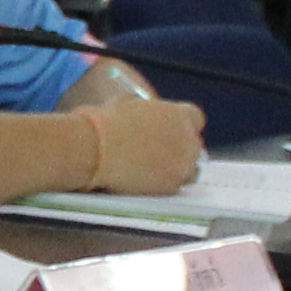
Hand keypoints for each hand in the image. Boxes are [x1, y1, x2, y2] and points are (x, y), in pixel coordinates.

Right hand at [86, 95, 210, 197]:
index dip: (181, 124)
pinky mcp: (171, 187)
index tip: (169, 129)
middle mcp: (189, 141)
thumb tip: (148, 118)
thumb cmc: (107, 122)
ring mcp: (182, 166)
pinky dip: (163, 183)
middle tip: (158, 151)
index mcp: (182, 115)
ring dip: (175, 168)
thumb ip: (150, 111)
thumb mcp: (131, 103)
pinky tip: (145, 178)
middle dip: (179, 148)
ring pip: (188, 169)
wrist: (95, 148)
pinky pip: (174, 185)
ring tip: (152, 167)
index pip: (195, 119)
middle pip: (193, 146)